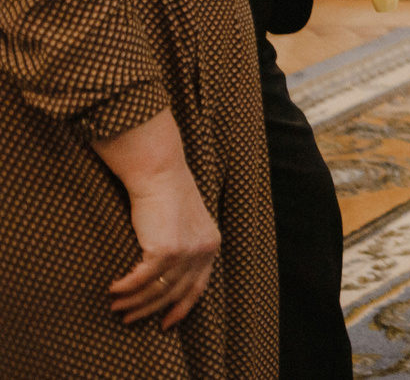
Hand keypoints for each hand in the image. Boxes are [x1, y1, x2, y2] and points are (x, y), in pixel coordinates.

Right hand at [96, 113, 220, 329]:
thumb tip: (160, 276)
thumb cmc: (165, 193)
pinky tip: (112, 289)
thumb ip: (180, 246)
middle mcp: (204, 250)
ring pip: (157, 288)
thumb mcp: (182, 222)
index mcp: (211, 245)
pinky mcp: (166, 249)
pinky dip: (126, 287)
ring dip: (134, 301)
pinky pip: (142, 278)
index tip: (165, 324)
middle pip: (175, 292)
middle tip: (128, 319)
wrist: (160, 172)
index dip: (182, 307)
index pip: (198, 286)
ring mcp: (187, 251)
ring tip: (115, 307)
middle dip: (150, 309)